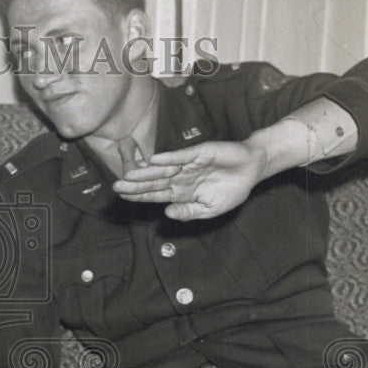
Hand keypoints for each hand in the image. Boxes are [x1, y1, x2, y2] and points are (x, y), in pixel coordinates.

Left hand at [111, 140, 266, 220]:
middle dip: (135, 186)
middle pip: (154, 183)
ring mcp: (188, 165)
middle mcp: (180, 178)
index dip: (139, 197)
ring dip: (146, 173)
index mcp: (181, 193)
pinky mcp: (198, 153)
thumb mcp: (209, 209)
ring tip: (128, 176)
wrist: (252, 170)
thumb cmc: (231, 190)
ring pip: (163, 170)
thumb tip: (167, 214)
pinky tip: (154, 161)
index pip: (155, 195)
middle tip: (116, 187)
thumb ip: (188, 213)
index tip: (123, 198)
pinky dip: (168, 158)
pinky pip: (181, 157)